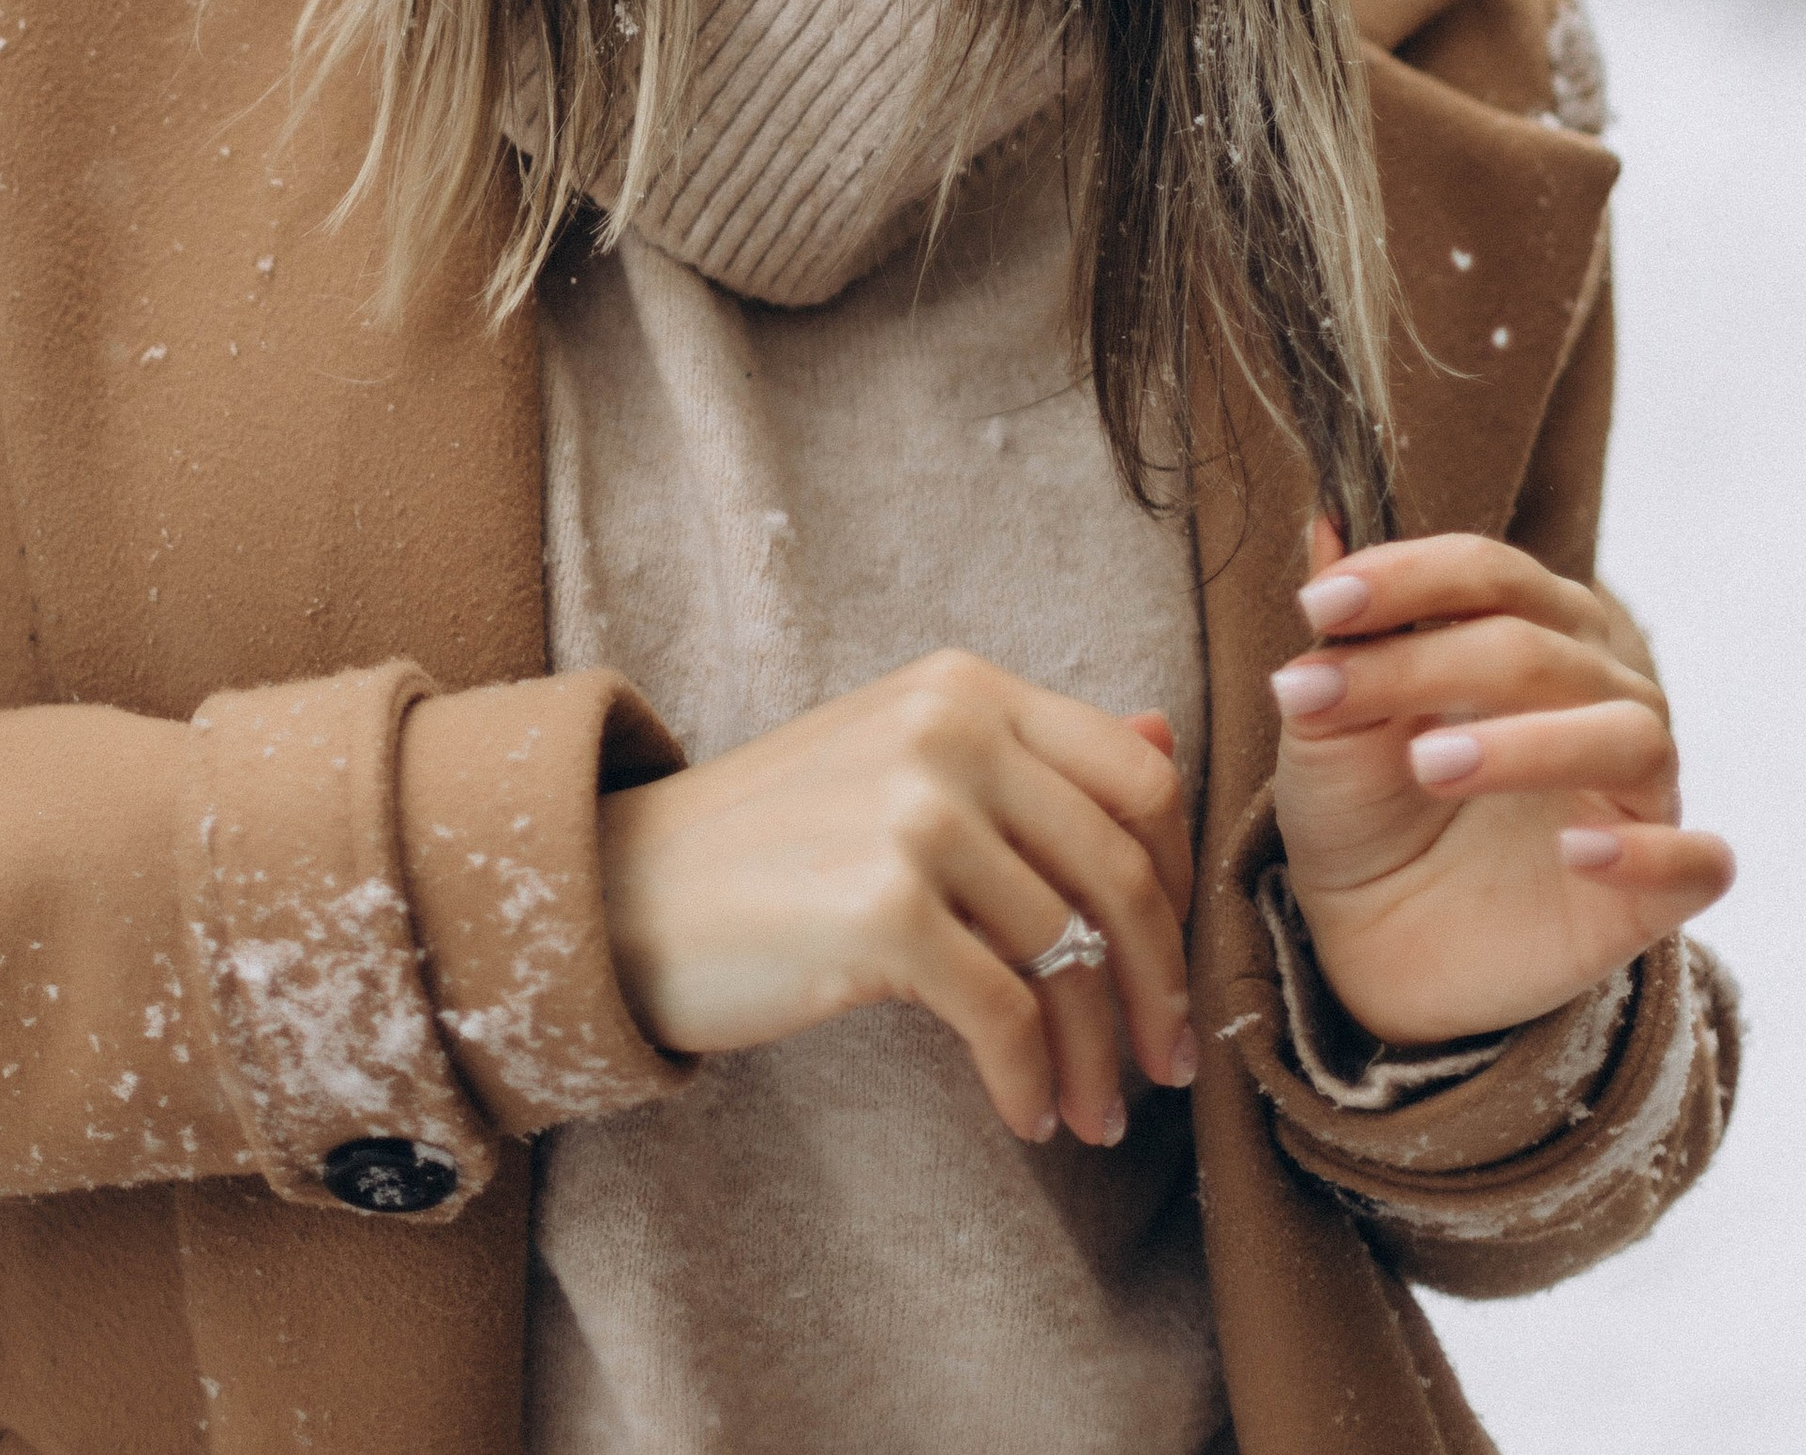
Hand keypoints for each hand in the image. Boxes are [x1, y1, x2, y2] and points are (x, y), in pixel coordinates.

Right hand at [597, 650, 1199, 1147]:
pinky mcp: (881, 908)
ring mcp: (915, 814)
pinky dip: (1031, 1082)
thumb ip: (1030, 752)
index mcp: (964, 687)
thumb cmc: (776, 841)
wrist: (628, 890)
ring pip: (1071, 955)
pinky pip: (1006, 1015)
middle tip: (1166, 1064)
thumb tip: (1165, 733)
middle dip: (1159, 985)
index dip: (1177, 879)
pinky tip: (1027, 1117)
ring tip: (1094, 1115)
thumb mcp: (904, 759)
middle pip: (1122, 870)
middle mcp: (949, 730)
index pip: (1139, 776)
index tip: (1169, 961)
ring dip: (1097, 1057)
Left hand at [1271, 514, 1735, 1046]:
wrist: (1366, 941)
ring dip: (1531, 744)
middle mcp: (1599, 694)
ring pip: (1629, 736)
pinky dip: (1648, 852)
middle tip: (1332, 699)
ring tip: (1428, 765)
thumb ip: (1340, 630)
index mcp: (1530, 630)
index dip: (1409, 577)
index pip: (1491, 573)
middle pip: (1543, 647)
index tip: (1320, 606)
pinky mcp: (1656, 891)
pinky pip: (1697, 861)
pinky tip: (1576, 852)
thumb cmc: (1360, 804)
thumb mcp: (1327, 719)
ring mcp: (1634, 792)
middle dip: (1431, 664)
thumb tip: (1325, 523)